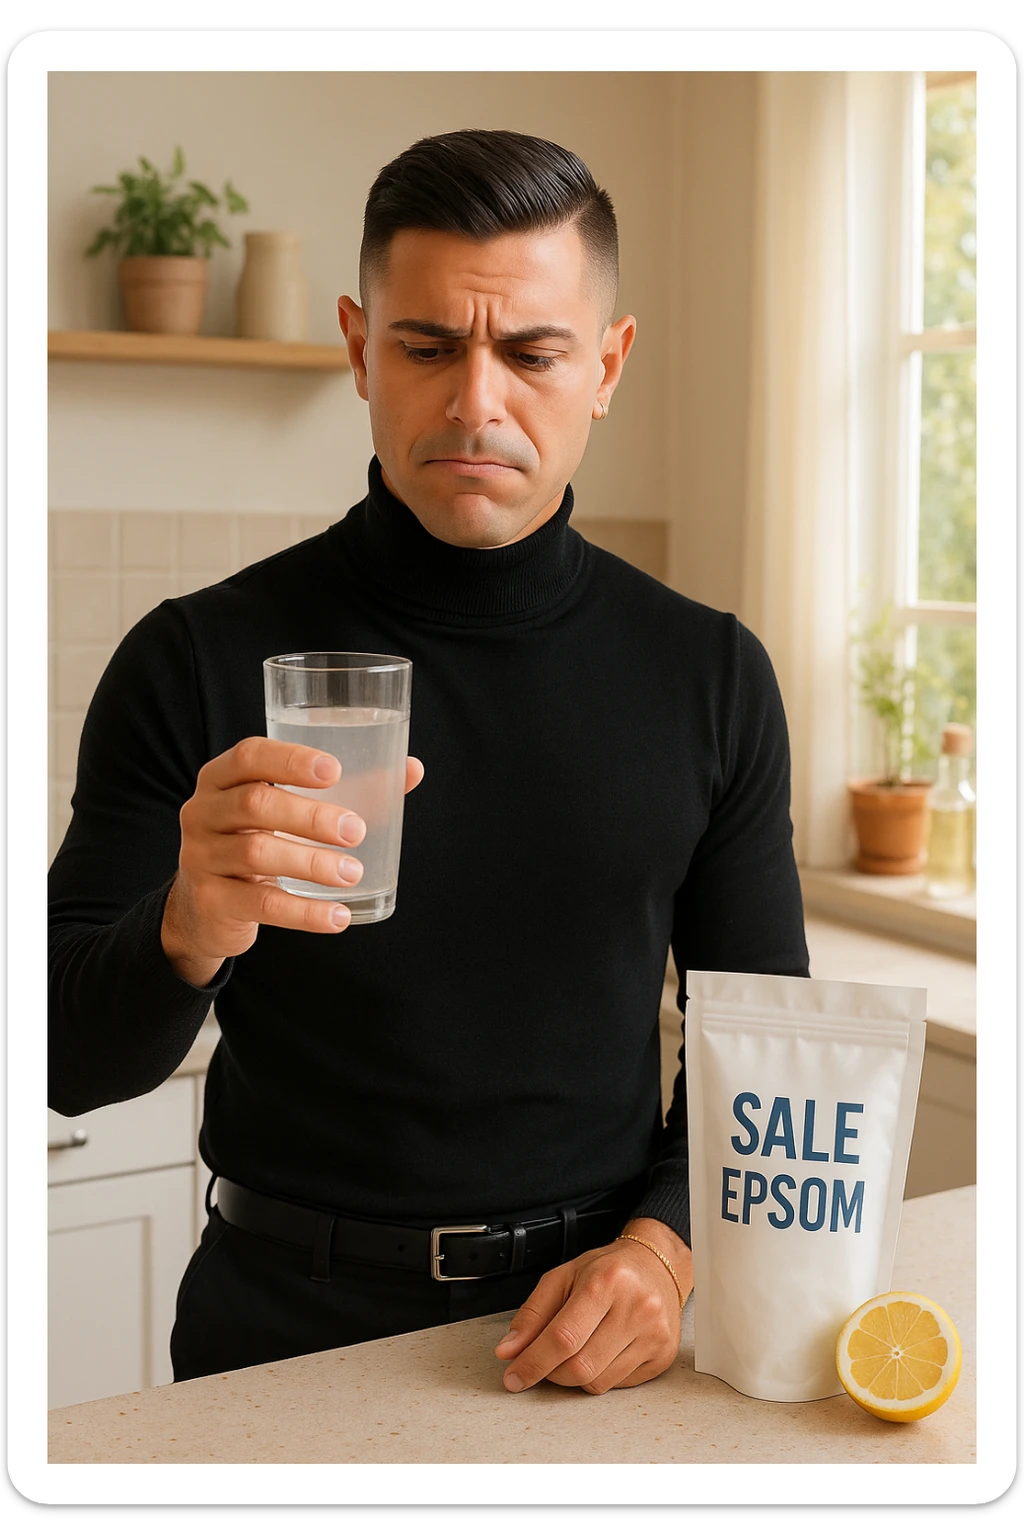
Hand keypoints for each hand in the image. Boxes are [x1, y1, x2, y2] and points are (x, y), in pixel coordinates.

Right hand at [161, 735, 424, 985]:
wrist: (208, 908)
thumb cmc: (260, 840)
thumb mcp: (288, 811)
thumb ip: (349, 788)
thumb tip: (413, 769)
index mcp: (221, 778)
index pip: (249, 756)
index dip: (291, 760)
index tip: (334, 771)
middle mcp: (203, 812)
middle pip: (256, 804)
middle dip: (311, 817)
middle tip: (355, 832)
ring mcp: (202, 857)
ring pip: (257, 853)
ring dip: (312, 863)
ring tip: (352, 873)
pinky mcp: (212, 901)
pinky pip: (262, 904)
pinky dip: (305, 912)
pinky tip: (338, 916)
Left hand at [494, 1218, 691, 1394]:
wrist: (656, 1265)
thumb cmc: (607, 1270)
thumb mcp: (563, 1278)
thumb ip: (532, 1315)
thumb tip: (509, 1352)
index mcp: (607, 1282)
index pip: (563, 1337)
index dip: (533, 1363)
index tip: (514, 1377)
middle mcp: (636, 1308)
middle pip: (580, 1366)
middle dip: (552, 1372)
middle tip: (545, 1360)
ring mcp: (654, 1334)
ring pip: (598, 1382)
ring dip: (575, 1376)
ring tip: (577, 1350)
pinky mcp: (663, 1356)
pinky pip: (618, 1385)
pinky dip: (600, 1376)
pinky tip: (602, 1351)